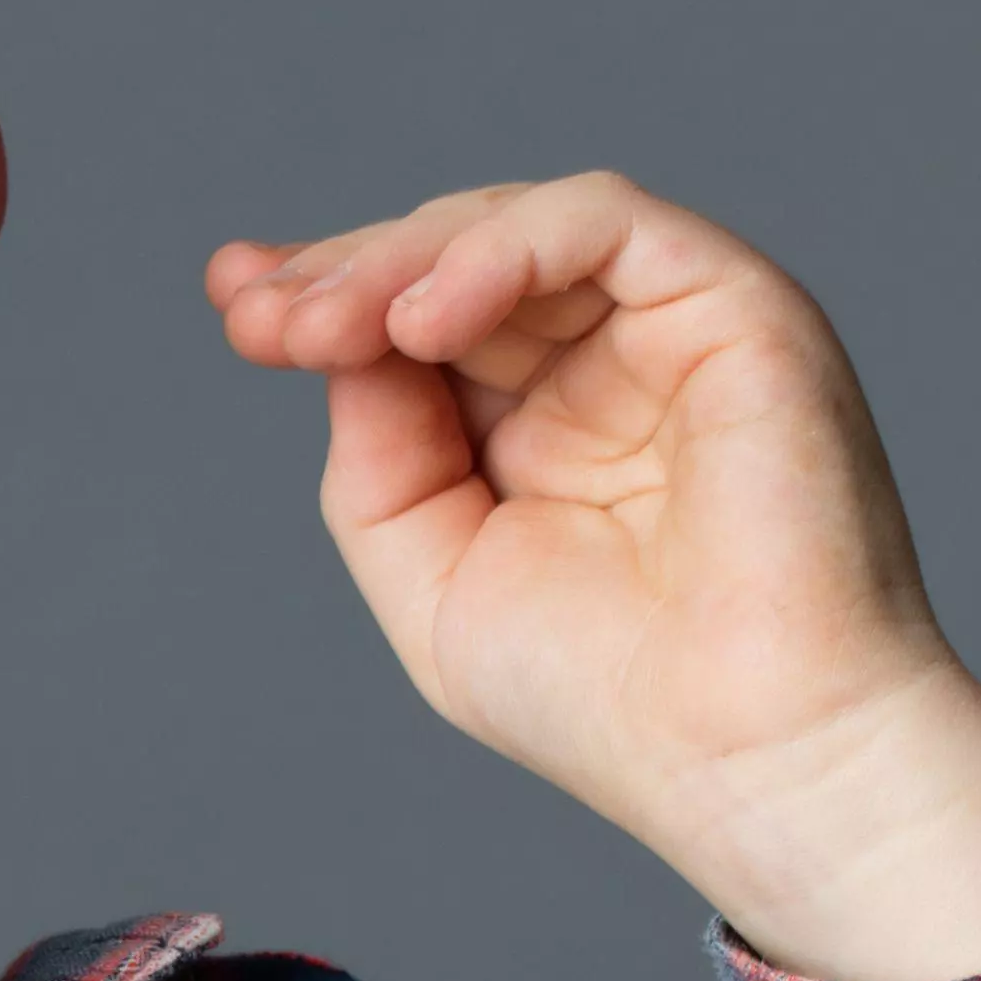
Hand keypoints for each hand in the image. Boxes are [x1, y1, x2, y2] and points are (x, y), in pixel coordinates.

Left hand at [208, 172, 980, 980]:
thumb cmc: (606, 697)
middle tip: (260, 322)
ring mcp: (673, 332)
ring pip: (519, 224)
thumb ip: (379, 458)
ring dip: (399, 260)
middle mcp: (608, 364)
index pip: (419, 313)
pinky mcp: (739, 309)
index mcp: (538, 423)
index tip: (236, 304)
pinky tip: (424, 320)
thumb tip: (340, 346)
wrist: (744, 757)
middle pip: (454, 254)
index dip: (324, 291)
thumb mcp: (431, 571)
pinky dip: (503, 248)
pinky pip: (607, 223)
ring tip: (322, 328)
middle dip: (340, 273)